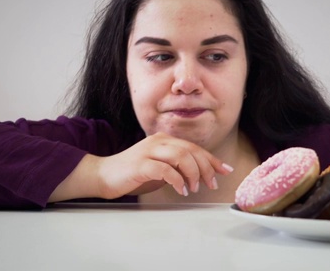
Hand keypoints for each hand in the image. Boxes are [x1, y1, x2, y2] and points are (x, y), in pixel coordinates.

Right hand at [92, 132, 232, 198]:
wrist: (104, 175)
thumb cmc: (134, 174)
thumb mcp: (161, 168)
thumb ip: (178, 167)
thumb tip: (202, 174)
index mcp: (164, 140)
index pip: (194, 147)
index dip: (211, 159)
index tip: (225, 170)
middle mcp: (158, 142)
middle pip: (191, 151)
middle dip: (206, 168)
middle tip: (211, 184)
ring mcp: (148, 151)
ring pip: (181, 156)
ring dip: (192, 174)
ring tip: (193, 188)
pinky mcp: (140, 164)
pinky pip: (165, 169)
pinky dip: (177, 180)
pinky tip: (180, 190)